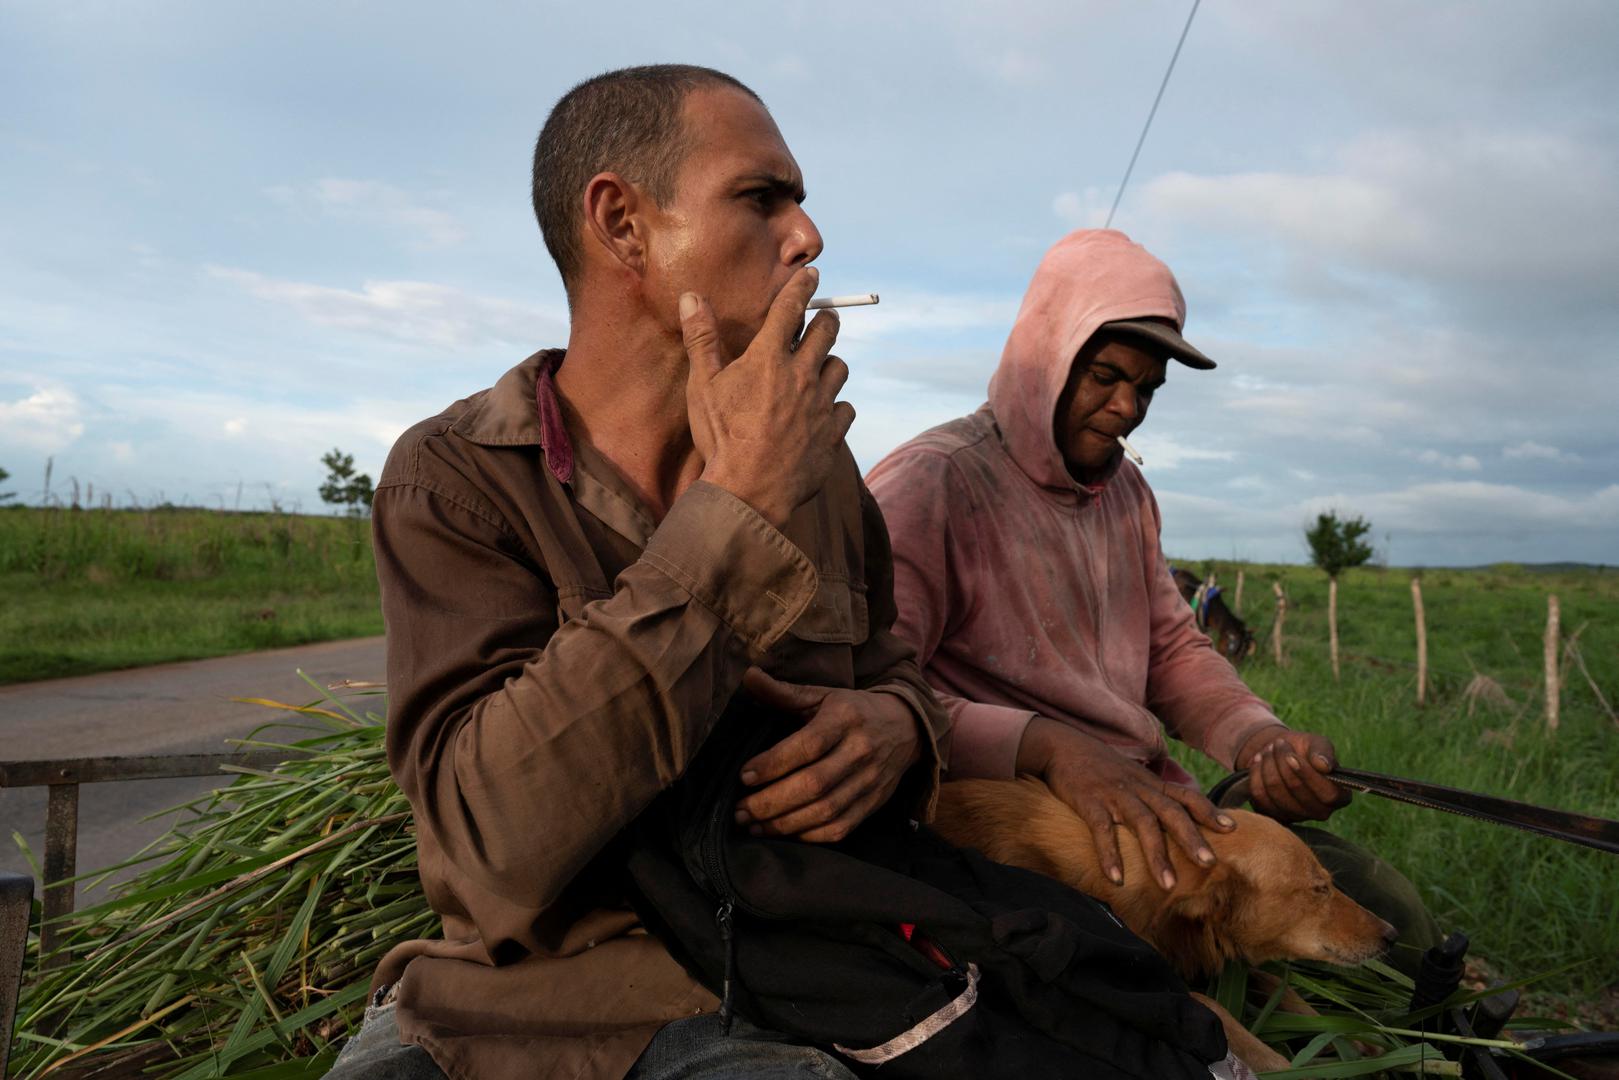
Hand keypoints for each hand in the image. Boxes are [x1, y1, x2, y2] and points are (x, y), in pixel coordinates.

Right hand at [682, 267, 853, 529]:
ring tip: (819, 369)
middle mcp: (802, 375)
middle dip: (826, 320)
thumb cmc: (721, 437)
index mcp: (769, 358)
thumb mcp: (704, 386)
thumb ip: (702, 339)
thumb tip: (693, 297)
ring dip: (830, 364)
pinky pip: (845, 409)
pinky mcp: (833, 434)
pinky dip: (836, 406)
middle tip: (823, 320)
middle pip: (828, 331)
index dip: (802, 287)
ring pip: (840, 368)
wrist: (748, 491)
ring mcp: (821, 405)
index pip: (792, 309)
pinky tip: (824, 412)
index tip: (812, 275)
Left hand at [733, 668, 921, 842]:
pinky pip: (839, 828)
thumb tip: (749, 677)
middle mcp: (861, 751)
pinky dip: (808, 836)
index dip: (773, 763)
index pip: (808, 745)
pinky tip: (783, 831)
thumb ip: (784, 692)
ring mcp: (870, 781)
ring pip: (825, 811)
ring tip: (752, 825)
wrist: (906, 728)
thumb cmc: (853, 710)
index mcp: (846, 718)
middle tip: (739, 810)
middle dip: (771, 802)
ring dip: (784, 824)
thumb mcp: (823, 695)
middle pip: (814, 784)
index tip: (744, 776)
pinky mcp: (873, 804)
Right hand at [1019, 718, 1234, 890]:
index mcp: (1149, 783)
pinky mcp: (1089, 802)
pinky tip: (1116, 878)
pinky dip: (1110, 855)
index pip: (1185, 795)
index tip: (1231, 828)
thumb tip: (1171, 819)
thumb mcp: (1131, 776)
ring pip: (1143, 824)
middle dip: (1191, 838)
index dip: (1208, 811)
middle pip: (1171, 812)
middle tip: (1210, 864)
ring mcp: (1114, 795)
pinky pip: (1102, 830)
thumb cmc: (1098, 766)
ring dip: (1157, 855)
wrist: (1061, 745)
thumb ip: (1150, 795)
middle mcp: (1138, 788)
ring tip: (1168, 885)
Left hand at [1232, 724, 1349, 822]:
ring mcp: (1297, 817)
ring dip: (1268, 766)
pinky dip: (1256, 775)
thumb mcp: (1316, 743)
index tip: (1291, 756)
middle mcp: (1321, 812)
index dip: (1307, 774)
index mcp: (1340, 796)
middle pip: (1296, 791)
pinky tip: (1258, 762)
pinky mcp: (1274, 816)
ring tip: (1268, 751)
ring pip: (1276, 793)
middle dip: (1282, 763)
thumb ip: (1323, 751)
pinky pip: (1260, 797)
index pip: (1327, 795)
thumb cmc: (1304, 749)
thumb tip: (1324, 766)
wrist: (1279, 754)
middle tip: (1278, 744)